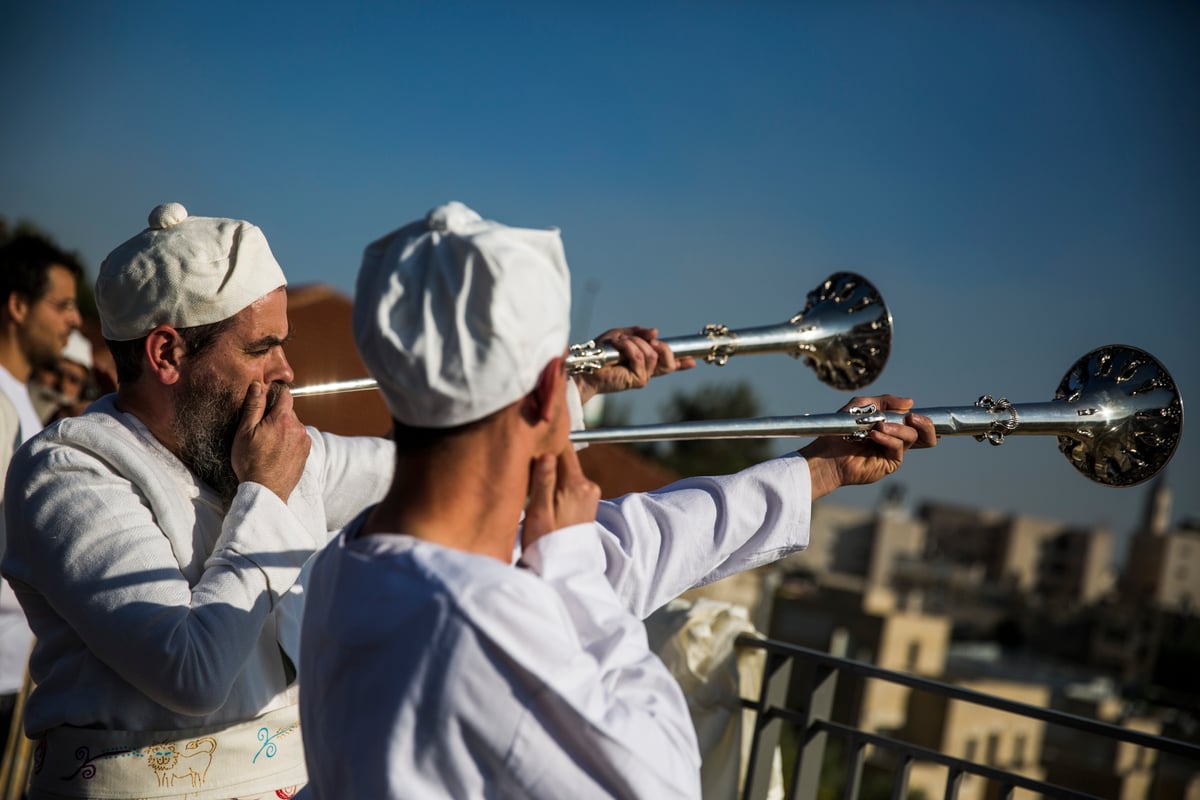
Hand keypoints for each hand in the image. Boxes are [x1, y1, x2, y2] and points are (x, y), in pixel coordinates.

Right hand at [231, 381, 311, 501]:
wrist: (266, 491)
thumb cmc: (250, 462)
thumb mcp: (244, 432)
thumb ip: (253, 406)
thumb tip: (258, 384)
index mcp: (283, 419)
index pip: (285, 395)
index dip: (275, 394)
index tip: (265, 400)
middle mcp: (299, 428)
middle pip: (288, 411)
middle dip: (276, 415)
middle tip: (260, 429)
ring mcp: (304, 441)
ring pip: (293, 425)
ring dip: (283, 428)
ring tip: (267, 444)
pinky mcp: (306, 453)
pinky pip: (297, 439)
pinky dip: (288, 441)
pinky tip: (276, 452)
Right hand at [522, 444, 600, 548]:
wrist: (562, 571)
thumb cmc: (545, 544)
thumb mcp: (539, 513)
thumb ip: (544, 482)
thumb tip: (548, 454)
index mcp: (576, 485)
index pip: (564, 449)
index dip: (546, 446)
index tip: (529, 449)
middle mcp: (588, 487)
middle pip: (565, 460)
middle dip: (547, 462)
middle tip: (526, 474)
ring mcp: (590, 496)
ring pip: (566, 473)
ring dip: (551, 477)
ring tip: (534, 493)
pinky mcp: (588, 504)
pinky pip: (570, 485)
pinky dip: (557, 487)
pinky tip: (545, 502)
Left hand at [573, 326, 695, 403]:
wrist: (586, 366)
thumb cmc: (600, 352)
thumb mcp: (621, 336)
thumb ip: (639, 334)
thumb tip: (656, 332)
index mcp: (644, 362)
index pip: (667, 363)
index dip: (681, 362)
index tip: (692, 360)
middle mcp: (646, 371)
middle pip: (668, 361)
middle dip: (663, 347)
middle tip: (651, 340)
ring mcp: (643, 377)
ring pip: (653, 355)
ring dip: (636, 343)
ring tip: (621, 343)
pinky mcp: (637, 380)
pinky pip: (641, 358)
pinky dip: (629, 348)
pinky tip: (618, 347)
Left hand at [799, 394, 936, 499]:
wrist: (827, 453)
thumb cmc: (841, 429)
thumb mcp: (862, 407)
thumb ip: (885, 401)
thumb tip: (910, 402)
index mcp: (893, 425)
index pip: (918, 423)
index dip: (925, 420)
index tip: (916, 413)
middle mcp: (897, 439)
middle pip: (925, 433)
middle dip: (924, 423)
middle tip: (911, 417)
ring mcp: (894, 452)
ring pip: (912, 437)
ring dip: (898, 428)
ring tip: (879, 426)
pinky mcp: (889, 463)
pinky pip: (898, 447)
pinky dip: (888, 438)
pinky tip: (874, 435)